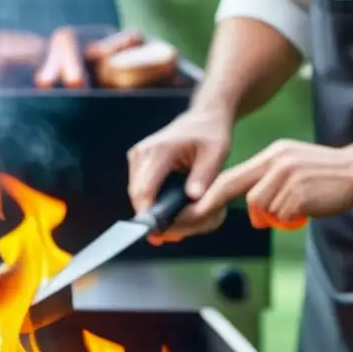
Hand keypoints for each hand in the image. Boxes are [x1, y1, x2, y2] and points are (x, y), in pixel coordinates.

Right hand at [127, 107, 233, 243]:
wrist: (203, 117)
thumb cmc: (212, 135)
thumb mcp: (216, 154)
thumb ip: (204, 176)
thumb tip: (193, 198)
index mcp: (160, 150)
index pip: (145, 188)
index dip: (148, 212)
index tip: (158, 232)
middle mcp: (143, 151)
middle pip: (137, 193)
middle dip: (150, 215)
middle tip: (169, 234)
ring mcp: (137, 155)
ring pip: (135, 192)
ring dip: (149, 208)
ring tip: (170, 222)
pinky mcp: (137, 159)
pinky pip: (138, 186)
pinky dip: (150, 198)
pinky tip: (165, 206)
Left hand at [191, 139, 352, 225]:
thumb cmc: (322, 174)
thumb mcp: (289, 165)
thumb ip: (265, 179)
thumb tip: (245, 203)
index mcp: (272, 155)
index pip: (232, 176)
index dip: (210, 195)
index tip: (194, 209)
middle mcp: (278, 163)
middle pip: (241, 192)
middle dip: (218, 207)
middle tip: (203, 217)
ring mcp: (289, 177)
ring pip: (262, 207)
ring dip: (274, 214)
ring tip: (295, 206)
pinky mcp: (300, 193)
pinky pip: (281, 215)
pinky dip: (289, 218)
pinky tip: (306, 207)